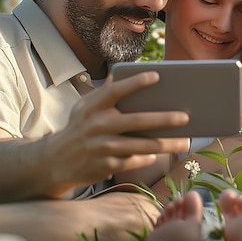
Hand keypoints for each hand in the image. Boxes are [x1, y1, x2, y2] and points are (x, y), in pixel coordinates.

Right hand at [47, 72, 191, 196]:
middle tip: (186, 117)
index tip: (157, 75)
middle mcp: (98, 126)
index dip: (136, 82)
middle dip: (165, 119)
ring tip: (185, 142)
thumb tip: (119, 74)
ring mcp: (103, 147)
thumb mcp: (84, 107)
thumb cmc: (79, 128)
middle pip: (138, 121)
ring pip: (143, 146)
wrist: (55, 161)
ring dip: (168, 145)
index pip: (117, 90)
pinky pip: (135, 161)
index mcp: (93, 107)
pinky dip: (149, 157)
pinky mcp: (107, 166)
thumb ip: (103, 92)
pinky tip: (161, 154)